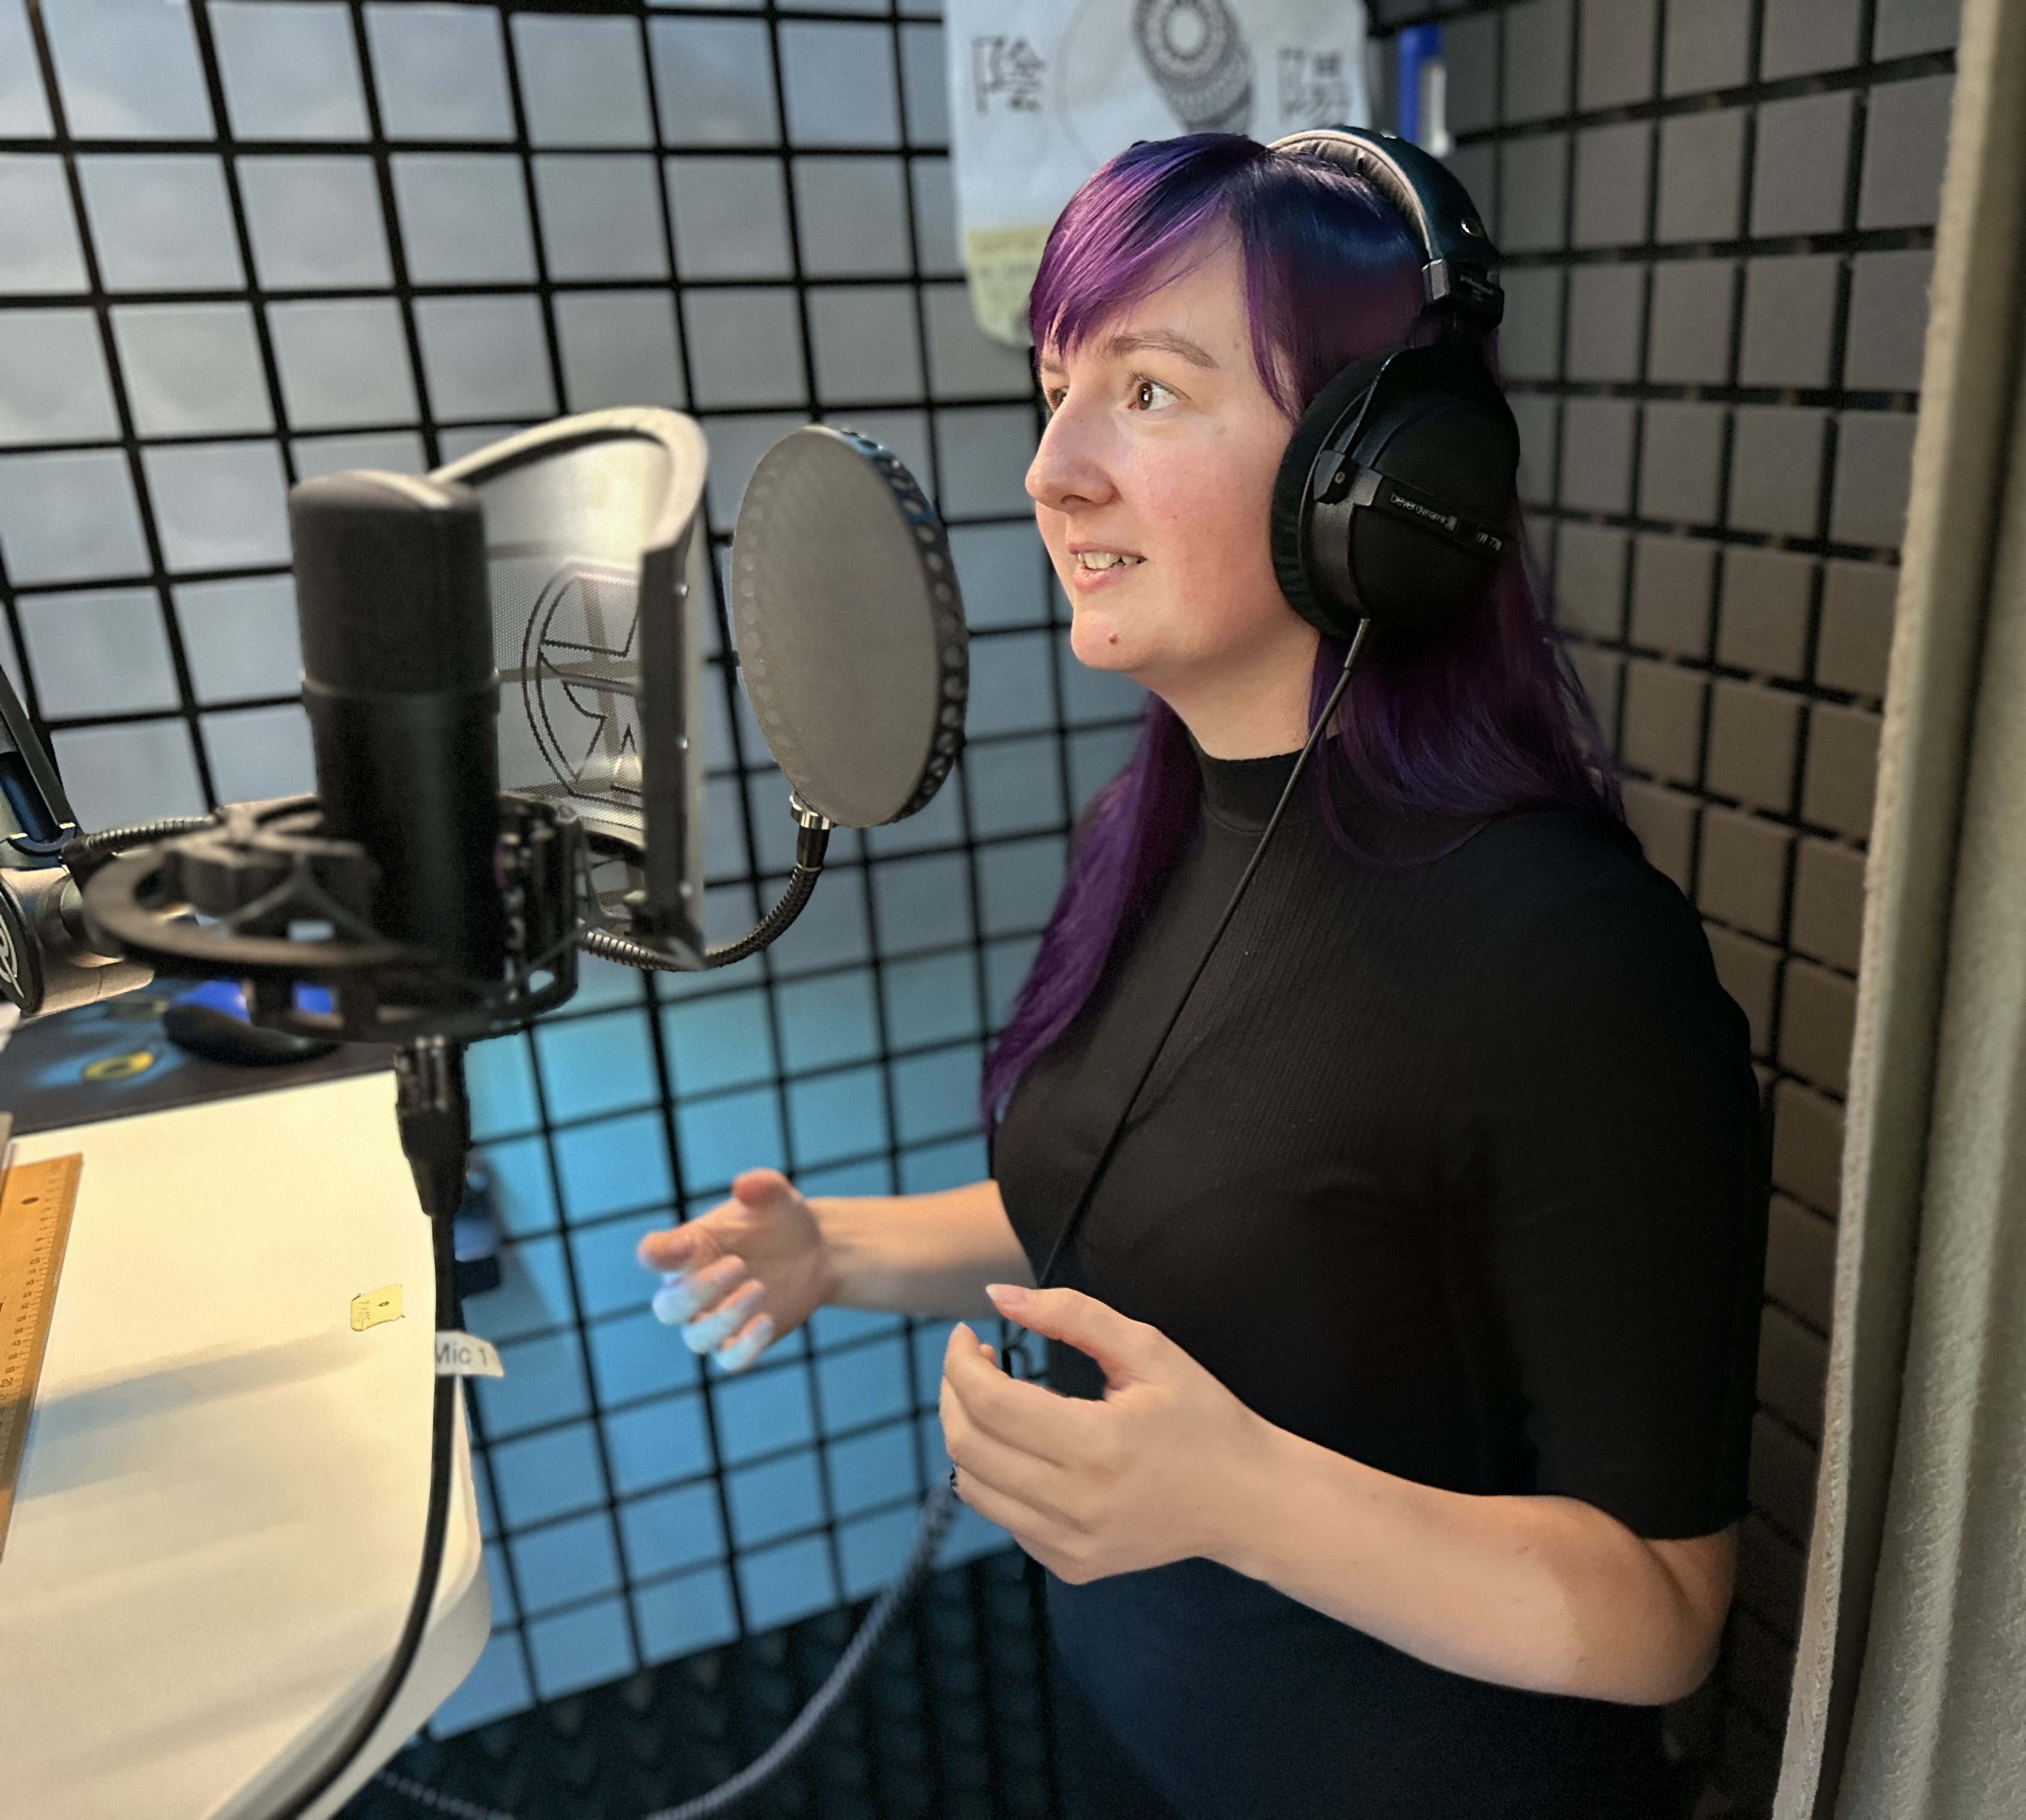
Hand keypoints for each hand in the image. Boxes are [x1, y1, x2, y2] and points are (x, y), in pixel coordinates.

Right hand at [636, 1169, 836, 1370]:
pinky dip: (744, 1348)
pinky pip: (729, 1360)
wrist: (815, 1250)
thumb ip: (761, 1186)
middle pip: (668, 1307)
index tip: (681, 1245)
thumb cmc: (781, 1218)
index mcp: (688, 1248)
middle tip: (739, 1265)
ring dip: (725, 1317)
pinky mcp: (739, 1341)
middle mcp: (691, 1288)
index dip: (657, 1255)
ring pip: (696, 1338)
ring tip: (760, 1288)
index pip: (654, 1255)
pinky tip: (767, 1323)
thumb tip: (744, 1185)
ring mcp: (714, 1319)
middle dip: (697, 1291)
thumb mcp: (777, 1196)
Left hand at [939, 1283, 1270, 1582]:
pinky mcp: (1072, 1566)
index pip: (990, 1403)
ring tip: (993, 1401)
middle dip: (953, 1394)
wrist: (1249, 1500)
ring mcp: (1072, 1544)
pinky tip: (1027, 1450)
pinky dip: (997, 1478)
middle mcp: (1078, 1504)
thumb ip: (1070, 1313)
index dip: (961, 1362)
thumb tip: (996, 1296)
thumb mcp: (1148, 1350)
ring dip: (967, 1436)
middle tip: (972, 1363)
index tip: (966, 1335)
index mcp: (1097, 1445)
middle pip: (968, 1447)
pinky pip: (1005, 1519)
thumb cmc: (1203, 1417)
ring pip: (974, 1489)